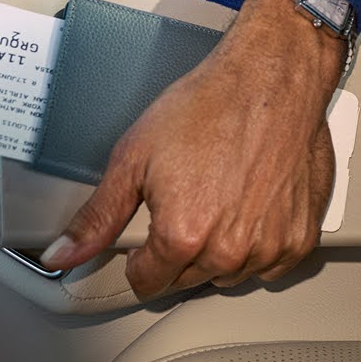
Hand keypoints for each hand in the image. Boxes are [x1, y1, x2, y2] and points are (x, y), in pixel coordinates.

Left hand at [40, 0, 344, 298]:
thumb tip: (61, 254)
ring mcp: (269, 248)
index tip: (145, 239)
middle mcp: (228, 252)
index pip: (147, 284)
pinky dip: (257, 245)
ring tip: (219, 198)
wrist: (270, 77)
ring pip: (228, 276)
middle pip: (187, 280)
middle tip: (185, 201)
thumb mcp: (133, 157)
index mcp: (182, 237)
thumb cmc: (208, 106)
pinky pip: (269, 266)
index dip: (139, 260)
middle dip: (178, 251)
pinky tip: (249, 205)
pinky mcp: (299, 238)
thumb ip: (97, 216)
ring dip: (219, 251)